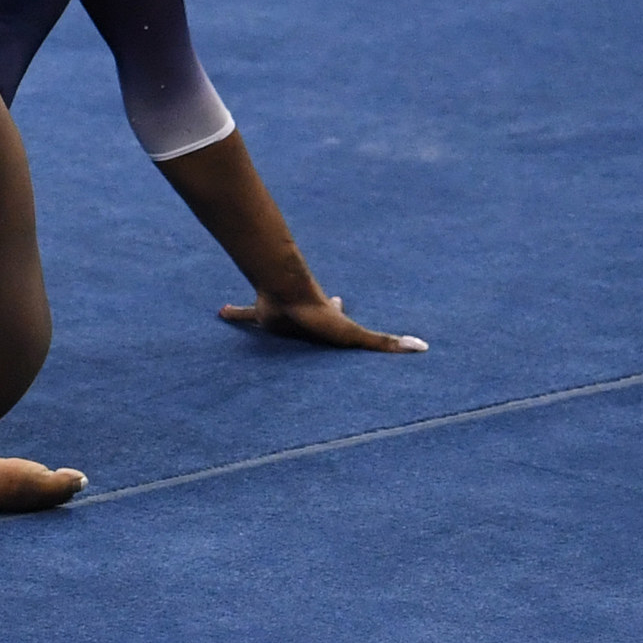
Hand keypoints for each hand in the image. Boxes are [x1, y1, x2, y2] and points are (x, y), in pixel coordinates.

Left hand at [219, 291, 427, 352]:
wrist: (288, 293)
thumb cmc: (318, 314)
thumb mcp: (356, 335)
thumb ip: (386, 343)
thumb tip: (422, 348)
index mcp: (326, 317)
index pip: (338, 312)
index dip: (340, 309)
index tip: (342, 301)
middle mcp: (303, 315)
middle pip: (303, 318)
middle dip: (302, 320)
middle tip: (299, 321)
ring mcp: (283, 315)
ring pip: (272, 319)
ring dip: (264, 320)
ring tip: (257, 324)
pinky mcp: (262, 315)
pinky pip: (244, 315)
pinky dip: (233, 313)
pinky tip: (220, 311)